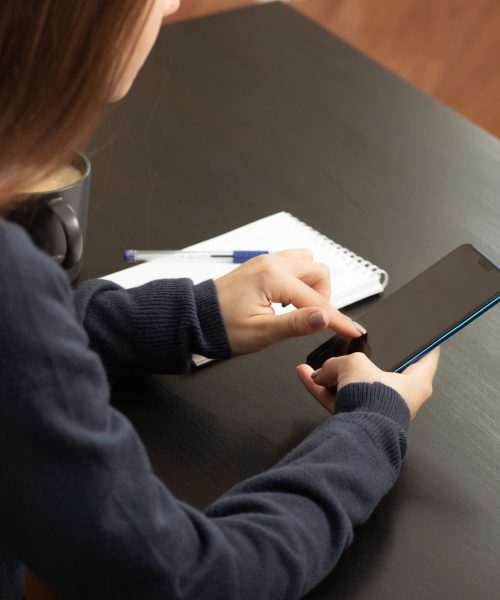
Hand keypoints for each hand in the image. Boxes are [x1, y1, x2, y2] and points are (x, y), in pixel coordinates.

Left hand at [214, 249, 364, 354]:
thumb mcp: (261, 333)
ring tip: (298, 308)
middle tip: (311, 319)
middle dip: (323, 297)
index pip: (316, 300)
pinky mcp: (262, 265)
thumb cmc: (221, 327)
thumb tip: (324, 317)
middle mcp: (271, 263)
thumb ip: (296, 324)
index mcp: (272, 279)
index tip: (352, 331)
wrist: (195, 318)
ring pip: (307, 263)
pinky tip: (287, 299)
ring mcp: (266, 261)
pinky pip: (292, 264)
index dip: (337, 319)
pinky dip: (298, 280)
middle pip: (319, 271)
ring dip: (311, 284)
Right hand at [296, 347, 439, 417]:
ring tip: (317, 364)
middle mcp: (400, 399)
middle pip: (382, 371)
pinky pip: (341, 400)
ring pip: (356, 386)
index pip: (428, 355)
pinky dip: (324, 390)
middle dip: (362, 360)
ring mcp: (378, 410)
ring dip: (334, 375)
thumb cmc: (375, 405)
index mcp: (417, 383)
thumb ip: (338, 362)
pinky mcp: (359, 421)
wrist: (360, 434)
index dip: (425, 341)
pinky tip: (307, 377)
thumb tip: (321, 371)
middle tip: (355, 347)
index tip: (422, 334)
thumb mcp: (354, 364)